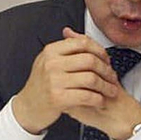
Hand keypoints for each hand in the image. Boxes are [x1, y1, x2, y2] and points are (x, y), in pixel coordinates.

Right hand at [10, 28, 125, 134]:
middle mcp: (52, 63)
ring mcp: (54, 81)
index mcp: (51, 51)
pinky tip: (101, 100)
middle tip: (112, 76)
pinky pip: (86, 96)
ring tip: (111, 90)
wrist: (28, 107)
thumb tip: (72, 31)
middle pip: (90, 60)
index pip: (83, 43)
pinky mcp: (58, 98)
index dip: (100, 50)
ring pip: (91, 79)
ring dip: (106, 86)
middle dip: (106, 69)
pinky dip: (98, 99)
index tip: (107, 60)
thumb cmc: (41, 85)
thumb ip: (62, 48)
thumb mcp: (47, 61)